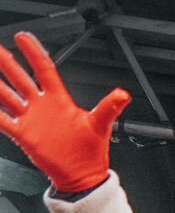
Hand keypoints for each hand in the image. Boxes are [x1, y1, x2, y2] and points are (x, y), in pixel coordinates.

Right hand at [0, 33, 128, 193]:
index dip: (34, 52)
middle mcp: (42, 105)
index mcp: (59, 99)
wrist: (83, 176)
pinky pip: (2, 120)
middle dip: (6, 61)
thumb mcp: (100, 125)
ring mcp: (30, 118)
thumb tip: (123, 95)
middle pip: (20, 77)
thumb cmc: (91, 151)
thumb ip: (109, 108)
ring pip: (6, 94)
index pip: (44, 69)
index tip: (23, 36)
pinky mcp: (23, 134)